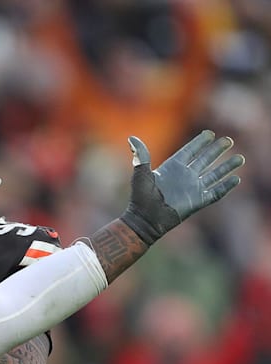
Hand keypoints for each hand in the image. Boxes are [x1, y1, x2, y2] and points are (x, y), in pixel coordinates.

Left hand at [121, 130, 244, 243]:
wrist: (145, 221)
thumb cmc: (140, 198)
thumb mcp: (141, 174)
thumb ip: (141, 156)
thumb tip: (132, 138)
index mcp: (172, 167)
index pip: (189, 151)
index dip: (199, 142)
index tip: (210, 133)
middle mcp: (185, 176)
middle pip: (205, 159)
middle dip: (217, 150)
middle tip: (229, 140)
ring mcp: (192, 188)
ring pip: (214, 174)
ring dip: (227, 166)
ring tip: (240, 158)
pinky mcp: (198, 201)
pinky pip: (216, 192)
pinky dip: (226, 186)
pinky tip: (236, 179)